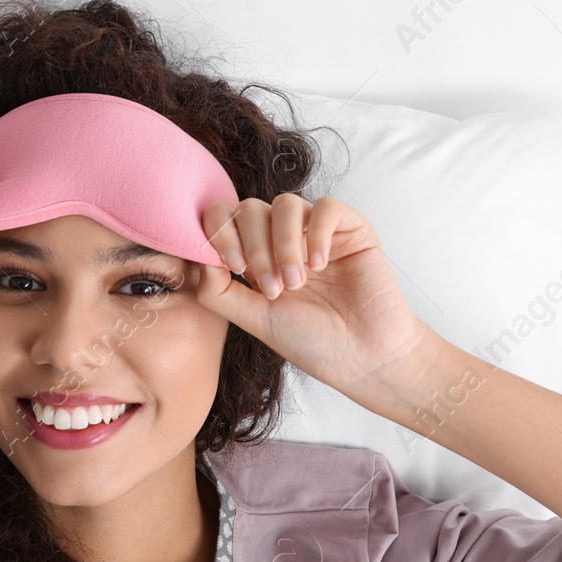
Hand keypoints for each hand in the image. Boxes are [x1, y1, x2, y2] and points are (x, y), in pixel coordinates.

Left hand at [194, 194, 437, 400]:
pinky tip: (320, 265)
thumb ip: (219, 291)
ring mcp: (315, 231)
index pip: (224, 219)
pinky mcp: (350, 228)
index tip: (232, 267)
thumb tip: (197, 258)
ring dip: (284, 244)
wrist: (364, 357)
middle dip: (255, 247)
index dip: (220, 232)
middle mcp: (282, 239)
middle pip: (250, 208)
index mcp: (255, 257)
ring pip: (284, 204)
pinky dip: (316, 233)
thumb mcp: (254, 320)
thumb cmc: (311, 341)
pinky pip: (325, 206)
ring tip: (296, 284)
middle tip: (273, 289)